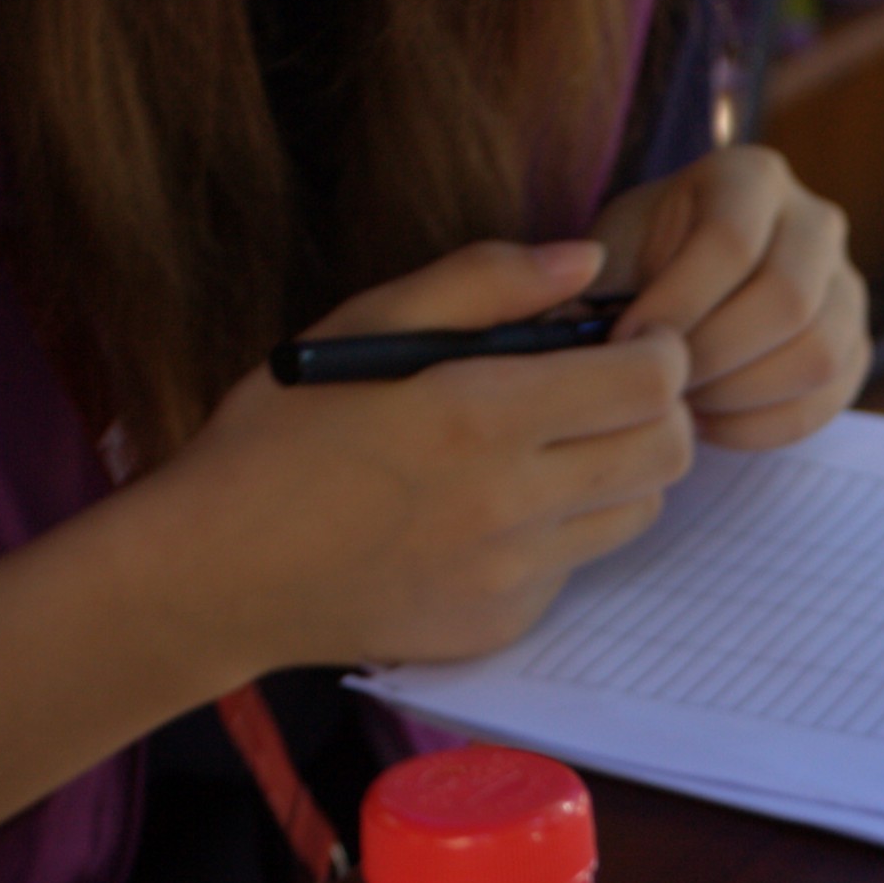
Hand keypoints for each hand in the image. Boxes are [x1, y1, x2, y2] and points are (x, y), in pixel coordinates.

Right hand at [157, 241, 695, 668]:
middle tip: (612, 387)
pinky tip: (496, 508)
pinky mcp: (500, 622)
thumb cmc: (280, 434)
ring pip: (636, 511)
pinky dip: (563, 529)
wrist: (219, 571)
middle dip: (658, 406)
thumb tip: (586, 260)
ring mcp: (509, 574)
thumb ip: (484, 282)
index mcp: (478, 414)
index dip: (659, 349)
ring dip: (620, 468)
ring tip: (557, 443)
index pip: (648, 382)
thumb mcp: (365, 325)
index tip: (632, 337)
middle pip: (664, 451)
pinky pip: (576, 566)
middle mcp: (508, 502)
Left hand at [593, 149, 865, 450]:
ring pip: (816, 356)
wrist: (684, 281)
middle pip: (787, 300)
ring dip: (738, 394)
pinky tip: (709, 422)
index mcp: (751, 176)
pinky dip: (761, 426)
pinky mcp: (854, 348)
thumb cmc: (640, 262)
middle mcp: (815, 221)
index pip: (731, 241)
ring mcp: (846, 287)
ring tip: (681, 404)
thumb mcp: (610, 252)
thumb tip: (589, 340)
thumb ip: (595, 285)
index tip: (626, 343)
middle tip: (658, 384)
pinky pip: (825, 402)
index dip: (677, 303)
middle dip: (712, 355)